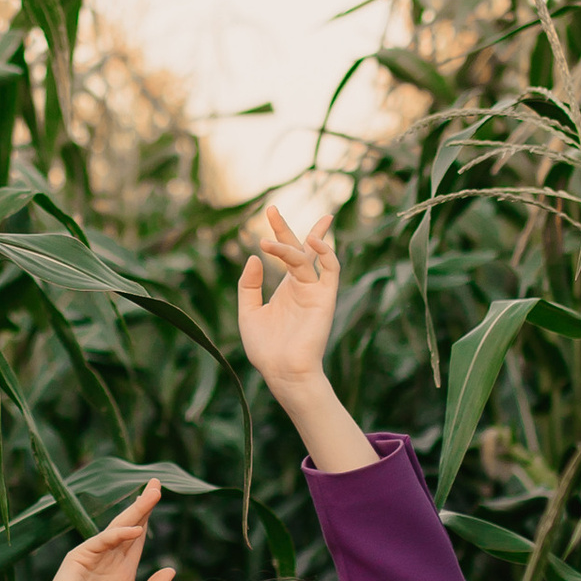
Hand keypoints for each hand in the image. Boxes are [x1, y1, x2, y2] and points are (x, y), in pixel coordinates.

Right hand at [31, 481, 175, 580]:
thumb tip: (171, 568)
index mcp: (120, 572)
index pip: (137, 539)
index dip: (148, 518)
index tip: (158, 498)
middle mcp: (108, 560)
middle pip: (130, 526)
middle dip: (144, 505)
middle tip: (157, 483)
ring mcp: (92, 556)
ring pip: (118, 527)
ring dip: (136, 510)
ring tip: (153, 493)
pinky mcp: (79, 557)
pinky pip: (102, 541)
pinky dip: (119, 534)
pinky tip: (137, 528)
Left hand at [237, 204, 339, 399]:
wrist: (282, 371)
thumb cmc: (266, 348)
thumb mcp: (249, 312)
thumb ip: (250, 284)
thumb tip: (254, 256)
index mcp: (287, 287)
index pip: (287, 252)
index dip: (279, 232)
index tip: (268, 212)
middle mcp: (303, 285)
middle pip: (299, 248)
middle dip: (285, 228)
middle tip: (270, 209)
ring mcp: (315, 290)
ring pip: (307, 257)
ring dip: (289, 246)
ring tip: (268, 240)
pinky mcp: (325, 298)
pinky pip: (331, 270)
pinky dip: (326, 253)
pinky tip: (310, 242)